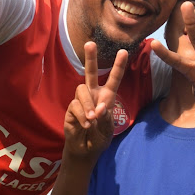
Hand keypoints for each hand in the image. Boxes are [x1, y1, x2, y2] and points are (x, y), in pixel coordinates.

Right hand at [63, 41, 127, 158]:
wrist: (86, 150)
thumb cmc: (100, 137)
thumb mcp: (108, 129)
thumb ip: (105, 118)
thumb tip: (99, 107)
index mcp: (107, 97)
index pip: (114, 79)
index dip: (118, 66)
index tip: (123, 51)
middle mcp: (93, 95)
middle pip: (91, 73)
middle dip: (90, 58)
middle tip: (90, 43)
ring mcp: (81, 101)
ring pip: (81, 90)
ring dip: (88, 104)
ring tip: (92, 119)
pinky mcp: (71, 110)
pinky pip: (75, 106)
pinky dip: (82, 116)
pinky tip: (86, 125)